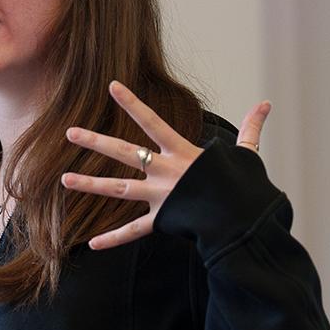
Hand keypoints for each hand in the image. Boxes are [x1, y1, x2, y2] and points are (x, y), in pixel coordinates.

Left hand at [60, 80, 270, 250]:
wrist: (246, 222)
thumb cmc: (244, 188)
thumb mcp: (246, 156)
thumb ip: (250, 129)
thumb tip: (266, 104)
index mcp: (181, 153)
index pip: (152, 122)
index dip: (132, 103)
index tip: (112, 86)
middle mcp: (165, 172)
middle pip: (124, 153)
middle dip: (96, 142)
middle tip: (69, 132)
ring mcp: (160, 196)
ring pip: (118, 188)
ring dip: (90, 184)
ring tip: (63, 180)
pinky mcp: (161, 220)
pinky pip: (133, 230)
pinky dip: (114, 238)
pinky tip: (92, 243)